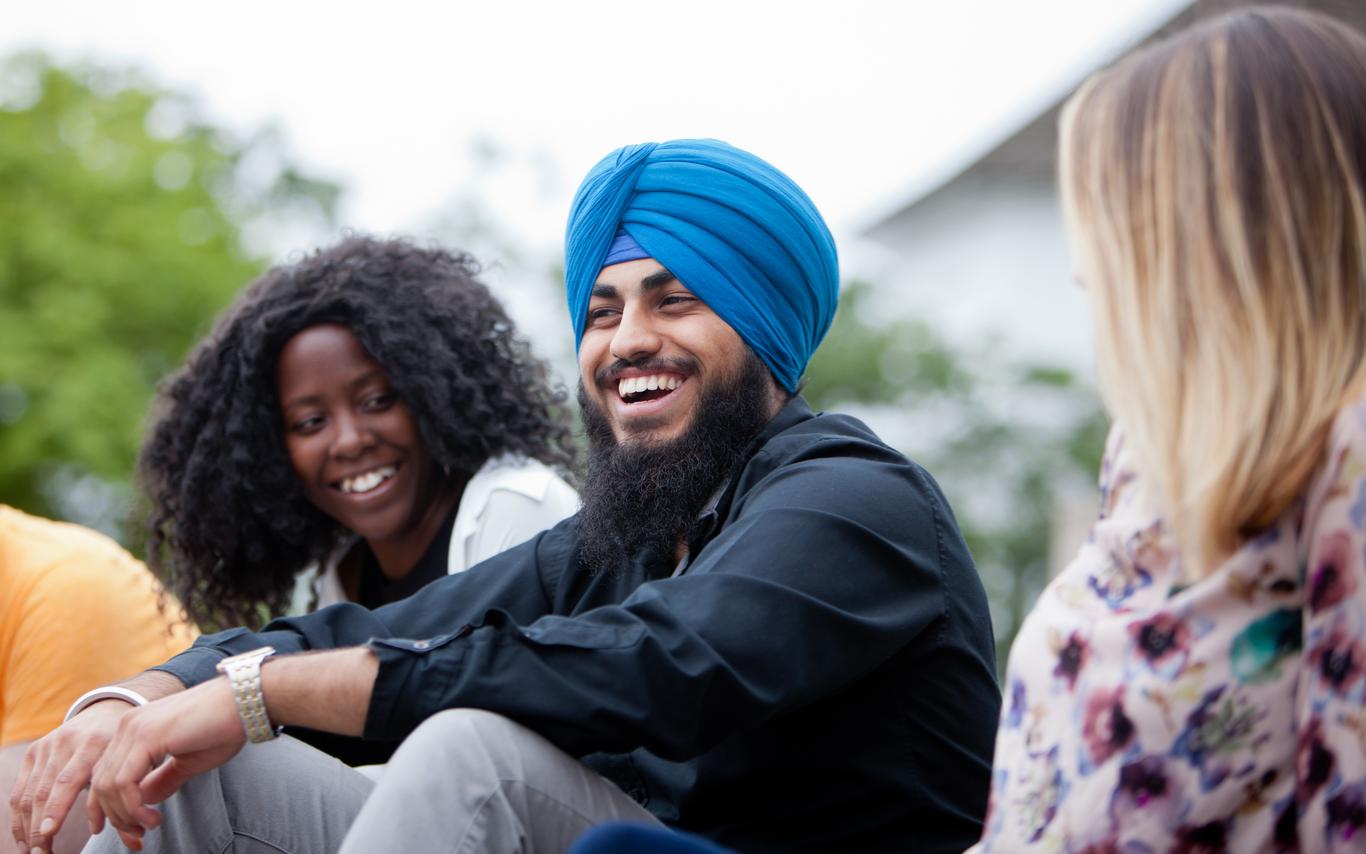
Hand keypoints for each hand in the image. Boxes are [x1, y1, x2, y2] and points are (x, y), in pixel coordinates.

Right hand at [10, 698, 130, 853]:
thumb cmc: (125, 746)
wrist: (108, 711)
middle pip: (44, 791)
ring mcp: (46, 745)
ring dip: (26, 827)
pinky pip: (21, 789)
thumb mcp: (131, 763)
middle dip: (39, 827)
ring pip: (29, 793)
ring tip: (32, 852)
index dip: (56, 809)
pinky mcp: (34, 751)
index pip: (68, 780)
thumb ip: (127, 801)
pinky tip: (24, 837)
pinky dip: (19, 816)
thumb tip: (135, 844)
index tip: (48, 833)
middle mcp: (66, 742)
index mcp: (94, 743)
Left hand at [86, 678, 244, 850]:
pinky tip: (153, 817)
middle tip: (137, 837)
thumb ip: (162, 779)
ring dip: (125, 815)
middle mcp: (128, 726)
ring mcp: (134, 729)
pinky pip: (125, 782)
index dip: (109, 808)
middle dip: (116, 818)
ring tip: (150, 826)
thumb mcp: (188, 761)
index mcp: (135, 729)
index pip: (104, 774)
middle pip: (100, 783)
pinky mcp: (147, 736)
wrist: (247, 702)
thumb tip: (142, 801)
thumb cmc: (224, 727)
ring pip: (108, 786)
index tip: (128, 831)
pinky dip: (133, 807)